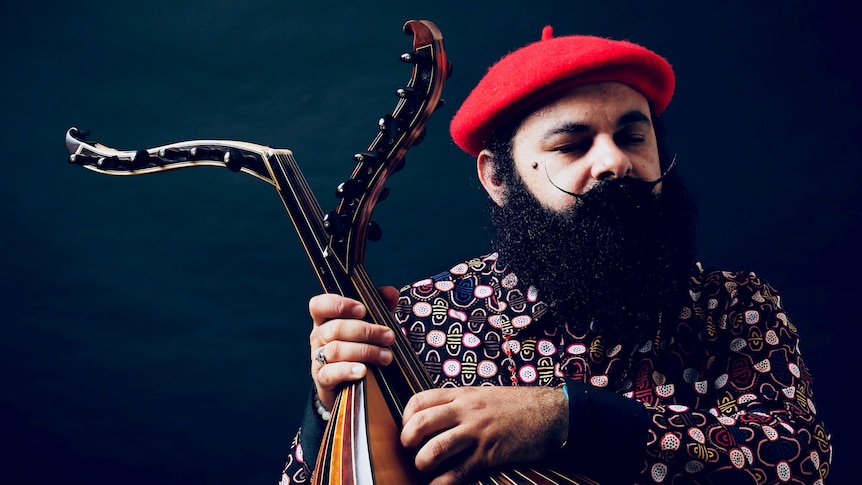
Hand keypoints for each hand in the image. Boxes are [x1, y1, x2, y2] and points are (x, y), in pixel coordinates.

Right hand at [309, 287, 398, 409]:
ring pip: (335, 350)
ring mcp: (317, 358)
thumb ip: (379, 307)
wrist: (350, 385)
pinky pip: (330, 373)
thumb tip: (390, 292)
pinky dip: (347, 370)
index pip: (319, 305)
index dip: (338, 304)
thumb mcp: (370, 326)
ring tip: (386, 357)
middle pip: (335, 328)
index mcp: (326, 320)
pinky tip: (363, 371)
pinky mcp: (322, 380)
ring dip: (364, 351)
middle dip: (366, 331)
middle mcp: (318, 337)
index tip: (362, 309)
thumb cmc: (360, 347)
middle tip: (389, 336)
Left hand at [400, 386, 568, 484]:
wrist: (551, 413)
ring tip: (425, 467)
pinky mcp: (489, 455)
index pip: (419, 400)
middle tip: (410, 450)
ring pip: (435, 449)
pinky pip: (458, 473)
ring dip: (423, 463)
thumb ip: (459, 404)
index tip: (408, 428)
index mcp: (462, 395)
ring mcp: (477, 433)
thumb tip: (436, 418)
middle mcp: (466, 411)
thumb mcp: (484, 395)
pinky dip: (442, 483)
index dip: (406, 416)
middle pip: (420, 423)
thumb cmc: (518, 405)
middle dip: (407, 440)